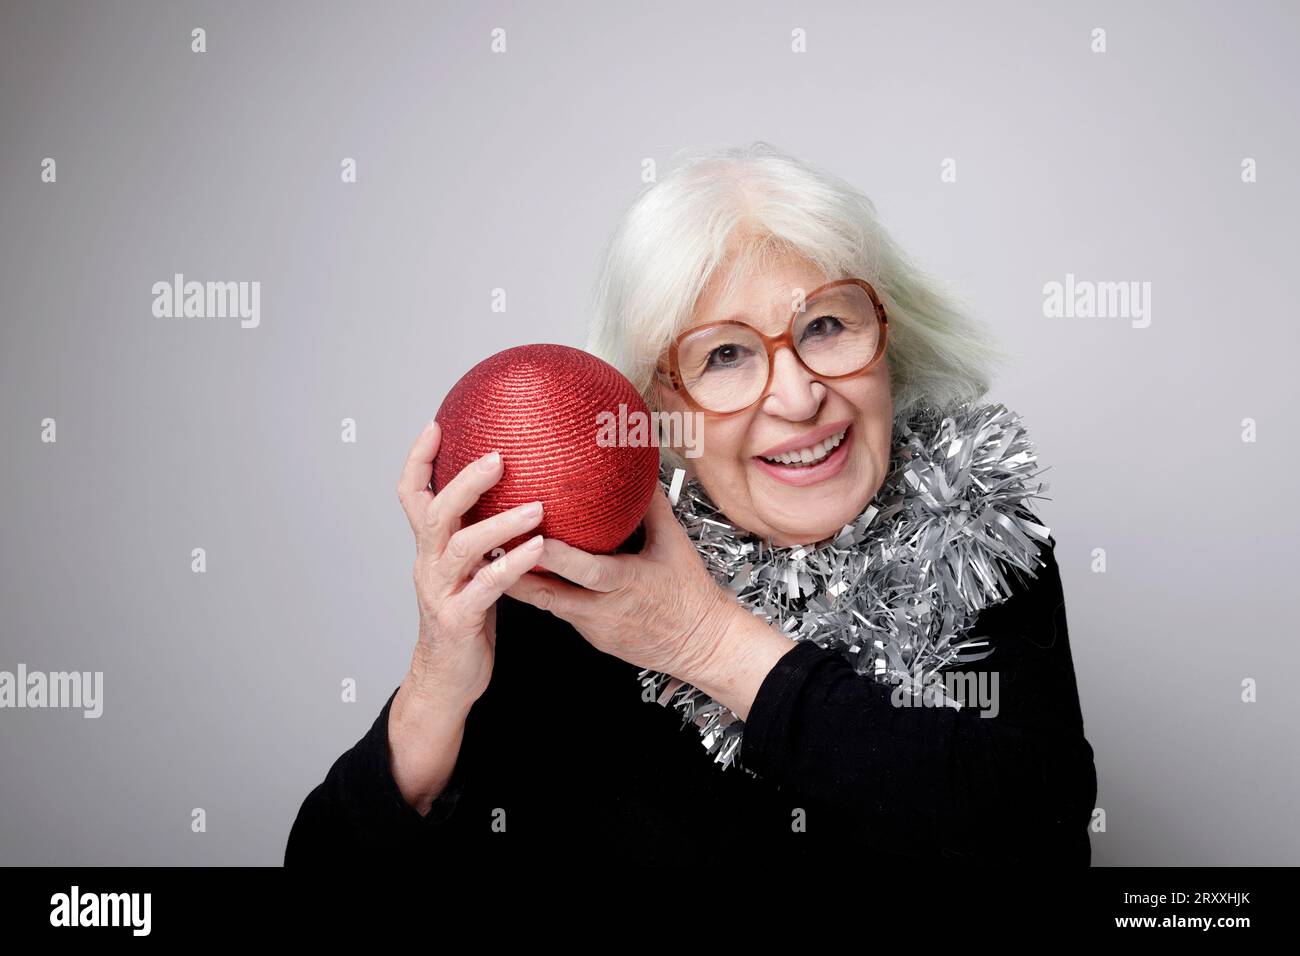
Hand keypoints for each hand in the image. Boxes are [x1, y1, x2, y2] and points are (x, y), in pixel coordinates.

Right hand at [388, 420, 547, 813]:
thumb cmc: (466, 616)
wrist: (447, 679)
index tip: (438, 424)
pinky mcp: (457, 620)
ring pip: (460, 546)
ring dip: (499, 522)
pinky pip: (485, 588)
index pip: (410, 493)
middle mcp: (428, 563)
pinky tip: (540, 550)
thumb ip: (481, 533)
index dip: (419, 457)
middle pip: (435, 511)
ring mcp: (440, 591)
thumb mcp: (468, 568)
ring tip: (537, 508)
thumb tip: (518, 491)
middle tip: (500, 457)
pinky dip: (512, 566)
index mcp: (429, 546)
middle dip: (465, 480)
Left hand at [504, 483, 741, 682]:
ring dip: (519, 583)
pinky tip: (521, 577)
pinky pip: (561, 612)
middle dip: (514, 573)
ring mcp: (595, 627)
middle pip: (550, 595)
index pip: (588, 572)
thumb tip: (636, 474)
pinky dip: (541, 594)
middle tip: (487, 547)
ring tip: (489, 559)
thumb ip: (652, 509)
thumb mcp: (675, 546)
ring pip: (548, 605)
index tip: (532, 536)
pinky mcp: (591, 637)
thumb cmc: (690, 596)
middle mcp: (606, 609)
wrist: (701, 646)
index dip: (557, 557)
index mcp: (628, 584)